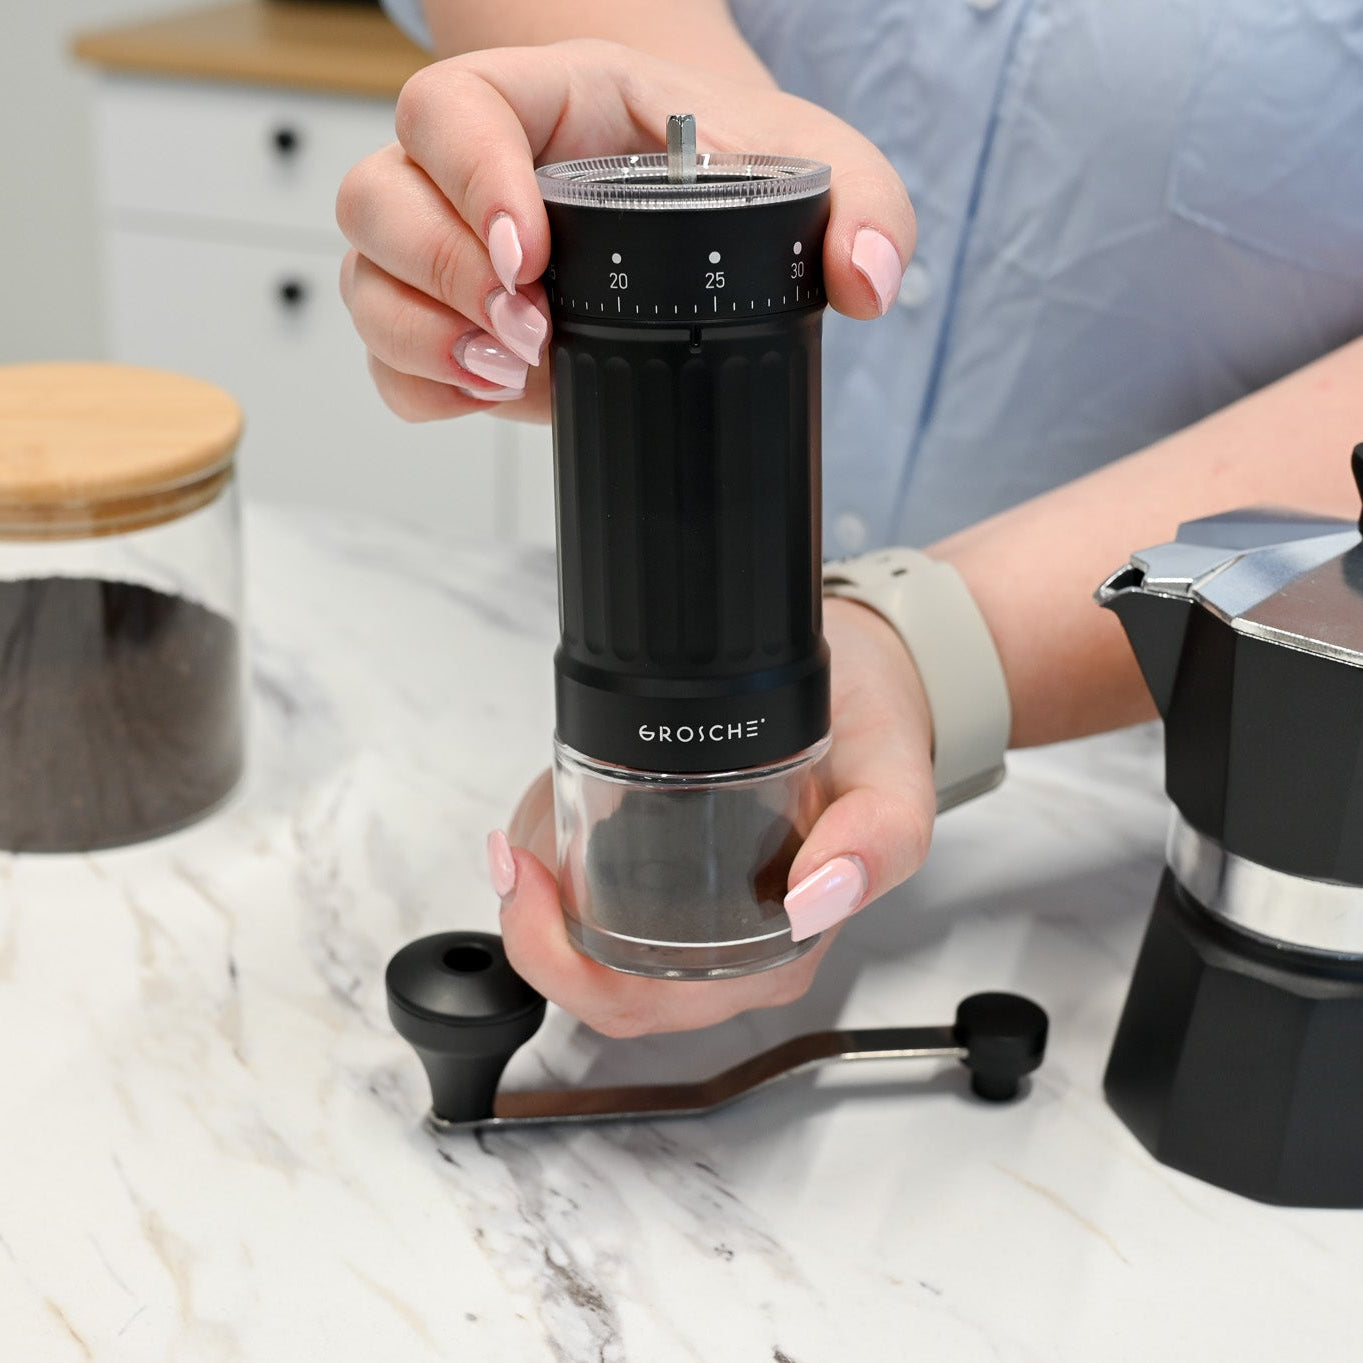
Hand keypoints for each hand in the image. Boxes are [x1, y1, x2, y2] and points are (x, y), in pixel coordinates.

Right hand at [336, 40, 913, 421]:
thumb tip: (869, 281)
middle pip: (378, 197)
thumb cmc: (733, 167)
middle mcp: (473, 171)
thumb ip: (863, 206)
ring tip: (511, 376)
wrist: (700, 203)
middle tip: (533, 335)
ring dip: (422, 341)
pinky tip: (490, 398)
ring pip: (367, 280)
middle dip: (444, 279)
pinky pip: (389, 360)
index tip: (532, 255)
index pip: (454, 110)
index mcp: (546, 101)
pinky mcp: (450, 324)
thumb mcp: (814, 165)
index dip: (471, 179)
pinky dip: (424, 390)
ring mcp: (449, 250)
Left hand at [486, 597, 934, 1035]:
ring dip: (544, 888)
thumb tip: (816, 898)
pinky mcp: (673, 877)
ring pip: (581, 941)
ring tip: (546, 815)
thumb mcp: (892, 776)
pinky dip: (560, 857)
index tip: (535, 876)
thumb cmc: (874, 731)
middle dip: (536, 924)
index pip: (637, 1003)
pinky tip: (563, 811)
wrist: (865, 680)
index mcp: (771, 957)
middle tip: (525, 844)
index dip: (562, 960)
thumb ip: (878, 838)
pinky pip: (590, 895)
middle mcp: (729, 955)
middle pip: (595, 985)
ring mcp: (697, 920)